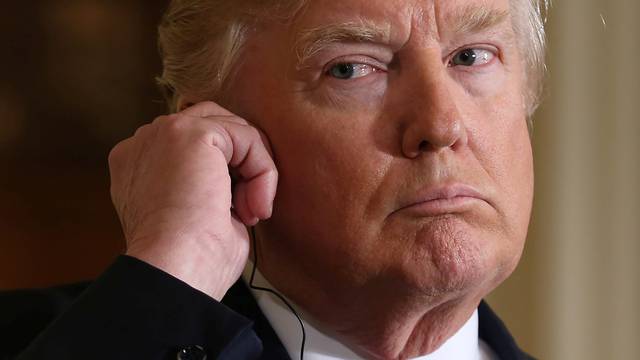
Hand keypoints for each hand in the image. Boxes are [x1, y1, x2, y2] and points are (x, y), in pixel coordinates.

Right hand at [108, 101, 277, 299]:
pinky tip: (253, 206)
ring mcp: (163, 134)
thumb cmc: (187, 261)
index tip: (234, 215)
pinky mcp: (190, 133)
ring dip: (254, 169)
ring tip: (251, 211)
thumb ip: (206, 188)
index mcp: (137, 167)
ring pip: (232, 130)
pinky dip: (262, 170)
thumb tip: (239, 183)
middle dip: (242, 162)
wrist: (174, 272)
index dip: (224, 175)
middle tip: (251, 206)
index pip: (192, 149)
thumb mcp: (193, 217)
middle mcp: (143, 144)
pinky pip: (246, 137)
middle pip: (211, 125)